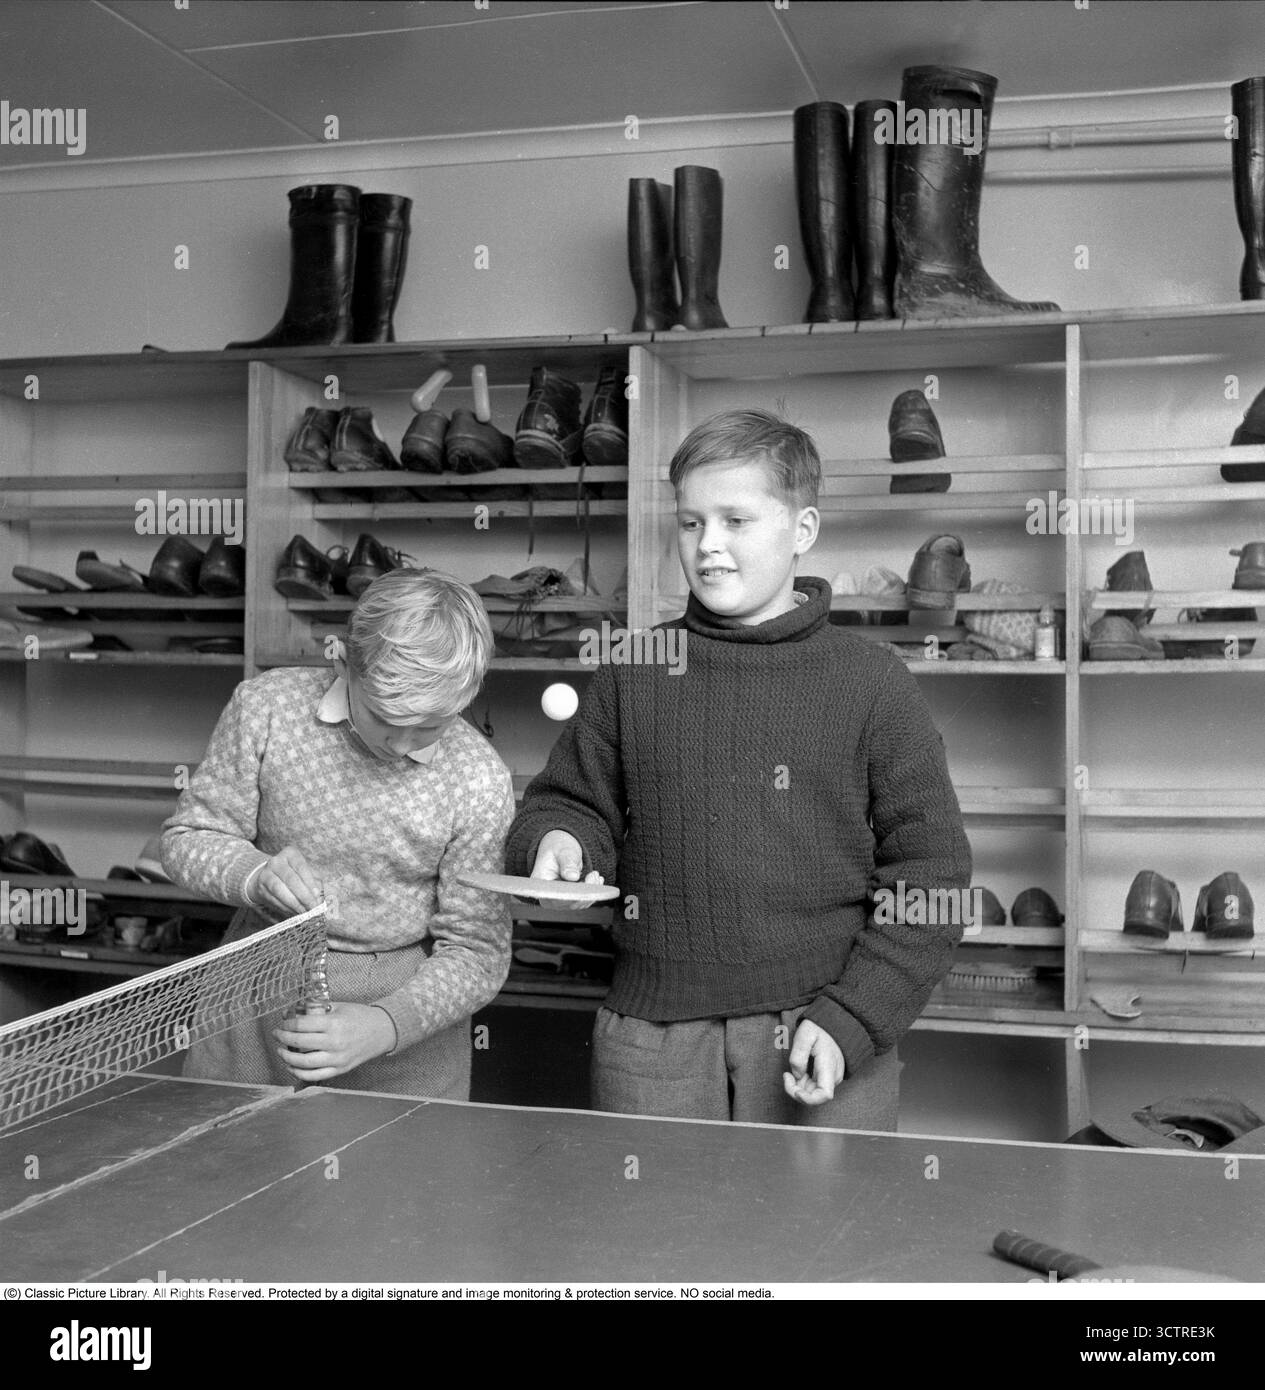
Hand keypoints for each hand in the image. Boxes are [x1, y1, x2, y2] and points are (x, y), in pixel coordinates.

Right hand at [250, 846, 322, 917]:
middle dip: (304, 896)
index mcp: (291, 853)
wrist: (268, 877)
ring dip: (294, 904)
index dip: (310, 884)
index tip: (317, 897)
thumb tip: (317, 896)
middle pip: (291, 879)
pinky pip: (274, 899)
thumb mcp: (306, 873)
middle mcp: (276, 861)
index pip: (302, 868)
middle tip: (312, 908)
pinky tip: (294, 912)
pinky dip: (286, 908)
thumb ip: (315, 883)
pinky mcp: (261, 887)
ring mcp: (266, 874)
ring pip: (280, 890)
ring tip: (304, 912)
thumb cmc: (293, 874)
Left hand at [272, 1002, 396, 1082]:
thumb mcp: (338, 1007)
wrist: (382, 1031)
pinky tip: (292, 1066)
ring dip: (287, 1057)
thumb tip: (291, 1011)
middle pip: (299, 1042)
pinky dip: (299, 1073)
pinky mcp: (340, 1069)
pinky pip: (314, 1076)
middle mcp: (334, 1042)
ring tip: (281, 1051)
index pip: (302, 1025)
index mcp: (334, 1023)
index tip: (283, 1023)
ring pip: (303, 1062)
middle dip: (283, 1038)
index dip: (287, 1024)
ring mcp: (337, 1058)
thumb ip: (316, 1008)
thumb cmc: (360, 1016)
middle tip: (277, 1034)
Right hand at [531, 829, 606, 910]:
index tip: (585, 883)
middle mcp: (547, 895)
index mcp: (540, 882)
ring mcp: (558, 899)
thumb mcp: (563, 851)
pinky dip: (591, 892)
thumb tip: (573, 876)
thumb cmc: (558, 848)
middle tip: (594, 874)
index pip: (555, 896)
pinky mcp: (568, 900)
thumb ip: (567, 863)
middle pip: (569, 903)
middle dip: (585, 891)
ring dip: (591, 891)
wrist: (560, 849)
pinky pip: (582, 901)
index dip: (571, 895)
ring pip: (578, 903)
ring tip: (594, 874)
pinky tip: (596, 879)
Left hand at [783, 1019, 845, 1106]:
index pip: (824, 1095)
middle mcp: (833, 1076)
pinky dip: (802, 1083)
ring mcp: (831, 1077)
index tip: (795, 1090)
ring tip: (789, 1072)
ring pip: (813, 1092)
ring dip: (798, 1087)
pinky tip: (797, 1072)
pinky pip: (814, 1086)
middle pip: (815, 1096)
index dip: (808, 1099)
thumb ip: (799, 1055)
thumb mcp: (805, 1034)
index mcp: (829, 1066)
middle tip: (785, 1075)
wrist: (835, 1023)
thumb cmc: (820, 1028)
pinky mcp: (827, 1076)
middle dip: (796, 1091)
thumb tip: (797, 1075)